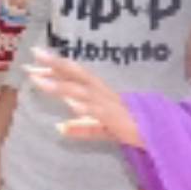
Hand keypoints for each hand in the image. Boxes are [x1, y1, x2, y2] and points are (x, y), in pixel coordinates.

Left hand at [24, 48, 142, 147]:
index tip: (33, 58)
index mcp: (97, 91)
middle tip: (34, 55)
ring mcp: (108, 104)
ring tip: (40, 81)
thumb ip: (82, 127)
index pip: (73, 74)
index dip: (54, 66)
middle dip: (55, 64)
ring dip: (61, 86)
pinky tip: (72, 104)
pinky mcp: (116, 118)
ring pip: (82, 91)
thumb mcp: (101, 128)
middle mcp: (101, 92)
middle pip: (76, 74)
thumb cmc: (129, 127)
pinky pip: (98, 112)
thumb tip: (59, 128)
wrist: (157, 134)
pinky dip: (85, 107)